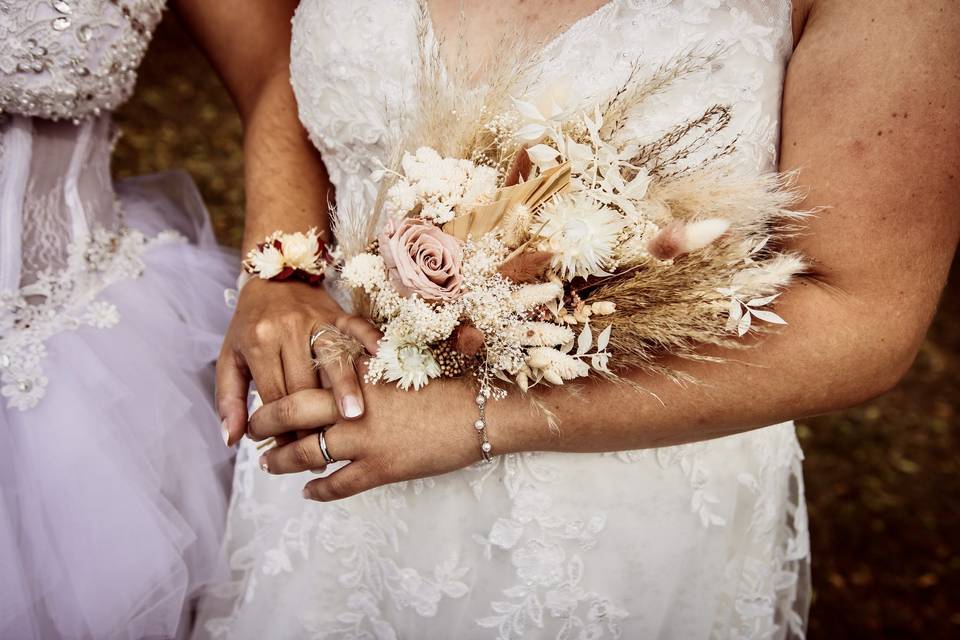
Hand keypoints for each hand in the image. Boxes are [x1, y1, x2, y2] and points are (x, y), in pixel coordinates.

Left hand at [216, 278, 381, 445]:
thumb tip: (232, 439)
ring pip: (333, 357)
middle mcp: (288, 329)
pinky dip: (370, 341)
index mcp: (259, 342)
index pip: (274, 395)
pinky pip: (357, 327)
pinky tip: (380, 361)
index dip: (284, 428)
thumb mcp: (229, 359)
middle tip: (325, 449)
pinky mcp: (338, 313)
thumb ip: (229, 399)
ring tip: (355, 415)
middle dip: (314, 418)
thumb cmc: (250, 325)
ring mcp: (316, 319)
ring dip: (345, 386)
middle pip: (304, 381)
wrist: (271, 277)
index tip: (294, 453)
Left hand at [251, 372, 484, 500]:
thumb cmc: (452, 381)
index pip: (307, 376)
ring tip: (269, 463)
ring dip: (282, 460)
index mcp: (360, 373)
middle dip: (265, 422)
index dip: (283, 386)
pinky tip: (308, 492)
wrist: (483, 410)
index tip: (268, 393)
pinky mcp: (381, 468)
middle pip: (292, 411)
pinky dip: (318, 491)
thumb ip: (371, 364)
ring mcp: (365, 439)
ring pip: (305, 453)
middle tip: (253, 430)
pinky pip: (337, 485)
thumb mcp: (407, 360)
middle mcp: (355, 405)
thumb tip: (347, 369)